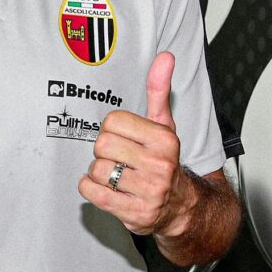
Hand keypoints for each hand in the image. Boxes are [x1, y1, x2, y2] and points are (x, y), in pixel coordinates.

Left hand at [78, 52, 195, 237]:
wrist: (181, 208)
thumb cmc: (164, 161)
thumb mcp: (164, 125)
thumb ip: (159, 90)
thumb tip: (165, 57)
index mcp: (164, 139)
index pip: (113, 121)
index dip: (112, 129)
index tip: (124, 138)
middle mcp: (160, 165)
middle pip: (102, 145)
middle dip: (104, 151)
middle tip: (117, 158)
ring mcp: (149, 192)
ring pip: (96, 170)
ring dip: (98, 173)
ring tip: (115, 175)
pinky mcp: (136, 214)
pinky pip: (93, 194)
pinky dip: (90, 189)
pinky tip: (105, 188)